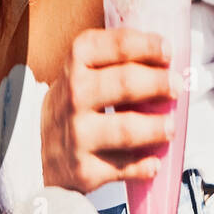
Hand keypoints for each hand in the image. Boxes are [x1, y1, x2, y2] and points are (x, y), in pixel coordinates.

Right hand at [41, 28, 177, 192]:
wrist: (38, 148)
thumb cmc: (73, 106)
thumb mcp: (79, 75)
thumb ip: (115, 65)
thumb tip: (167, 64)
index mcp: (74, 66)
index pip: (111, 45)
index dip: (145, 45)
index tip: (167, 50)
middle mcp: (73, 96)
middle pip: (125, 83)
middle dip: (159, 83)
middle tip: (176, 87)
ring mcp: (77, 133)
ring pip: (127, 129)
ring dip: (157, 127)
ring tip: (170, 127)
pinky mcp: (84, 169)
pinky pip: (124, 168)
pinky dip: (145, 165)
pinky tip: (152, 160)